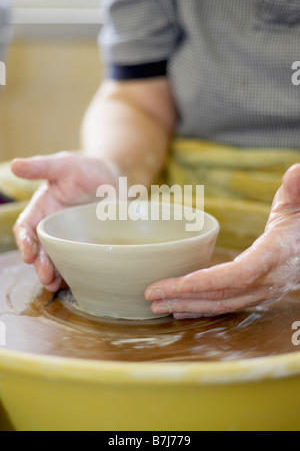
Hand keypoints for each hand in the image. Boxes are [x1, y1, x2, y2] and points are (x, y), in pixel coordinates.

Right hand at [11, 152, 117, 291]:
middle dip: (41, 264)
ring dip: (54, 273)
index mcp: (42, 209)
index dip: (25, 242)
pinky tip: (77, 281)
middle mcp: (53, 227)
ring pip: (58, 259)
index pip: (27, 228)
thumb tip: (15, 165)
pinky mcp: (88, 243)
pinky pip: (79, 260)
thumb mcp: (63, 164)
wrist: (112, 176)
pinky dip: (76, 272)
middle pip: (41, 249)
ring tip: (56, 285)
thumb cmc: (84, 169)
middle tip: (46, 277)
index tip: (29, 254)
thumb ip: (41, 166)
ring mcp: (71, 237)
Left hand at [145, 164, 299, 318]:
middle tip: (150, 295)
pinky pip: (224, 306)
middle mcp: (267, 281)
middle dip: (184, 297)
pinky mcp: (254, 296)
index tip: (174, 285)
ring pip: (220, 305)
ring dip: (187, 306)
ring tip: (156, 305)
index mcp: (274, 256)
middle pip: (220, 295)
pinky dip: (200, 309)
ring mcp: (261, 293)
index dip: (204, 282)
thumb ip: (297, 188)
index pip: (237, 275)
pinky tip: (179, 310)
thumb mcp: (298, 203)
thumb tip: (296, 171)